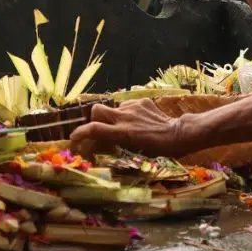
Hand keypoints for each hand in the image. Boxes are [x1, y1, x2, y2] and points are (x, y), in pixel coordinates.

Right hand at [70, 99, 188, 157]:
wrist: (177, 134)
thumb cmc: (157, 148)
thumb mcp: (133, 149)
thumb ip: (117, 140)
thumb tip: (103, 138)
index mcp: (122, 133)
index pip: (94, 129)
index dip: (80, 132)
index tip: (74, 137)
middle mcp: (125, 118)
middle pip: (97, 110)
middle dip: (93, 117)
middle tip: (99, 126)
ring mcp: (133, 107)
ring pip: (114, 108)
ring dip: (115, 116)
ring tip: (127, 126)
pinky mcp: (142, 101)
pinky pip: (128, 105)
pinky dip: (129, 112)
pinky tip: (140, 120)